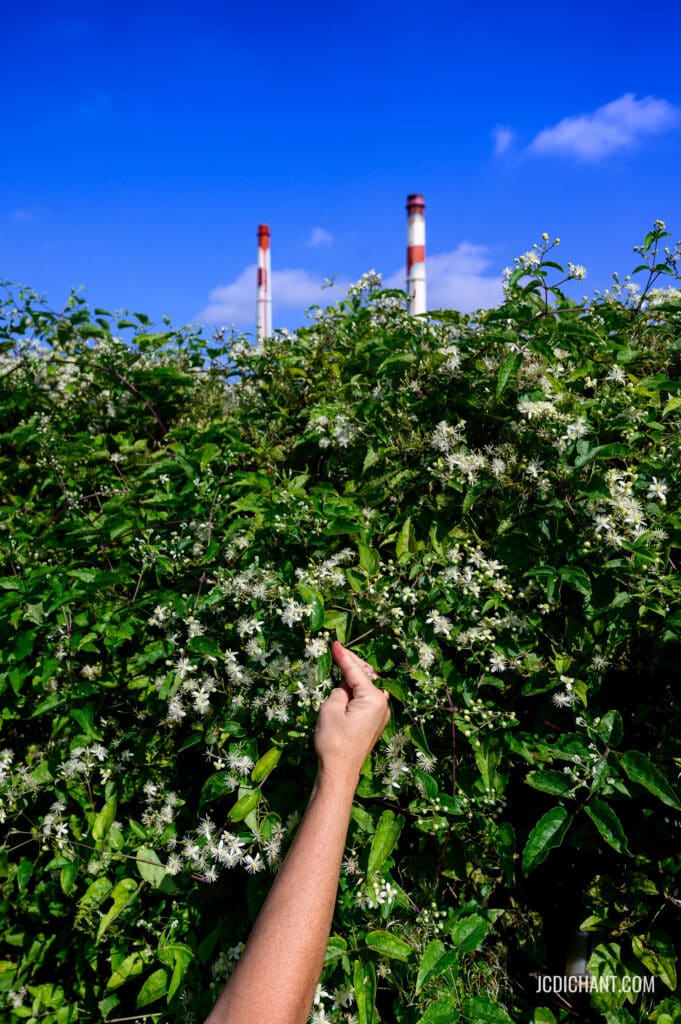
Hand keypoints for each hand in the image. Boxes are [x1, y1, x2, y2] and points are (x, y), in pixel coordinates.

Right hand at [313, 642, 389, 785]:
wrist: (339, 771)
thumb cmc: (333, 741)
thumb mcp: (331, 708)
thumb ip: (340, 689)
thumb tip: (345, 686)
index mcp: (374, 699)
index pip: (356, 672)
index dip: (344, 657)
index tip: (335, 644)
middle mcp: (383, 705)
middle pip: (367, 676)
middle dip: (352, 663)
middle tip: (338, 650)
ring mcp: (381, 715)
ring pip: (368, 687)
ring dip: (355, 675)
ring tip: (342, 662)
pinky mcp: (375, 722)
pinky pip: (367, 699)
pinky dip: (357, 690)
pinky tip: (347, 684)